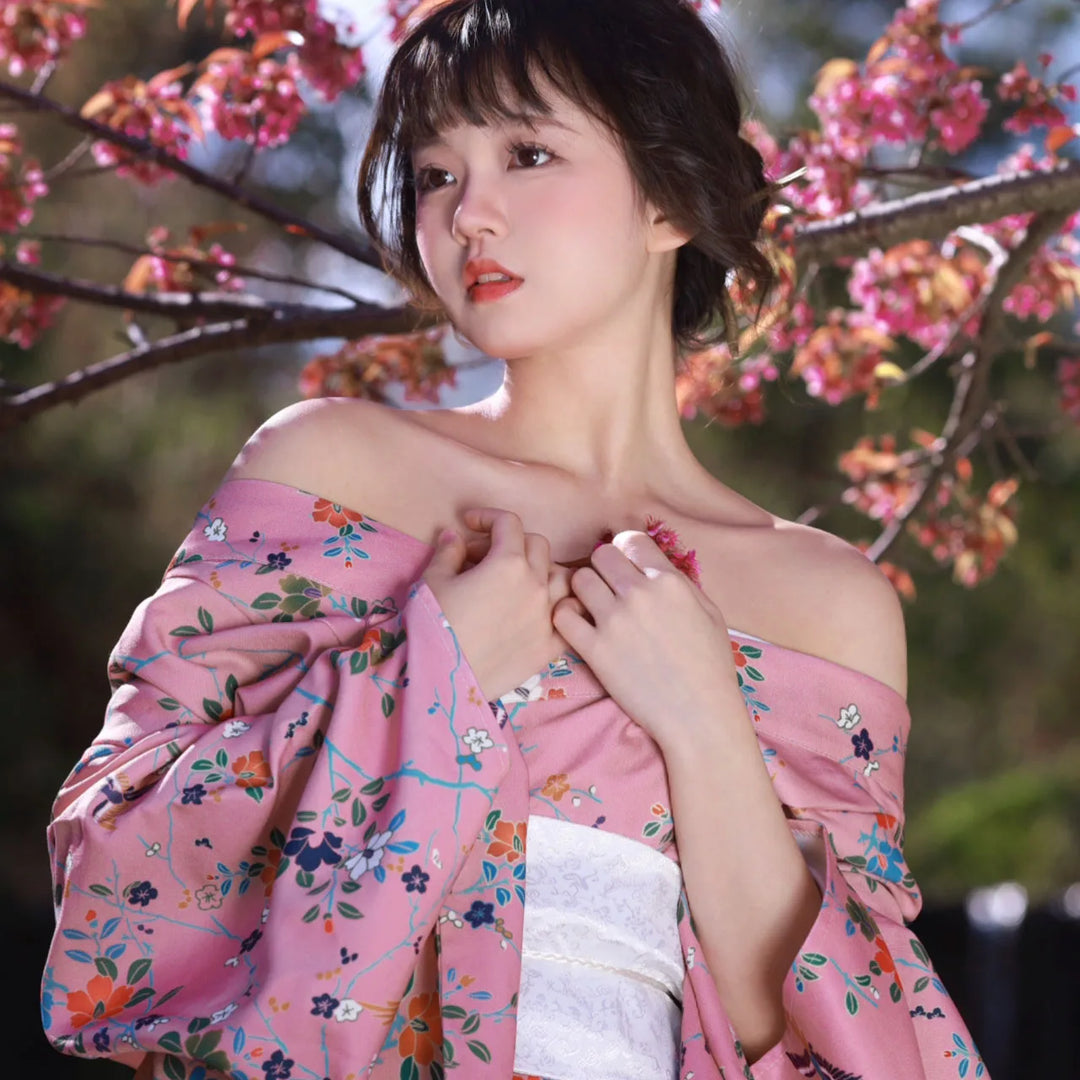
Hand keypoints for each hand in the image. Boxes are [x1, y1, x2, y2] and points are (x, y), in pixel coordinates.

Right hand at [421, 508, 582, 701]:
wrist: (441, 679)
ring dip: (542, 571)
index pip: (508, 524)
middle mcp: (535, 585)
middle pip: (537, 546)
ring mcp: (547, 616)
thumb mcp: (433, 580)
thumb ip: (448, 552)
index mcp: (508, 563)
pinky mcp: (550, 646)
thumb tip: (454, 537)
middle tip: (484, 557)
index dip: (487, 518)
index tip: (469, 525)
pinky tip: (543, 610)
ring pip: (562, 578)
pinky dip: (561, 608)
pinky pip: (569, 618)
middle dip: (511, 543)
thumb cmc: (433, 625)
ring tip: (519, 580)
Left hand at [551, 529, 742, 747]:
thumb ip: (680, 583)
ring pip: (578, 580)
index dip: (625, 551)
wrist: (699, 715)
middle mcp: (639, 595)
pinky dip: (567, 616)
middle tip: (608, 588)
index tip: (626, 567)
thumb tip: (653, 565)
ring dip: (583, 590)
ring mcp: (614, 622)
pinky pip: (563, 615)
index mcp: (669, 582)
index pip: (630, 540)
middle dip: (603, 568)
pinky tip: (580, 626)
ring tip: (593, 607)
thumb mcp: (709, 612)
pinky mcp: (595, 651)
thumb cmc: (710, 666)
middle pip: (600, 555)